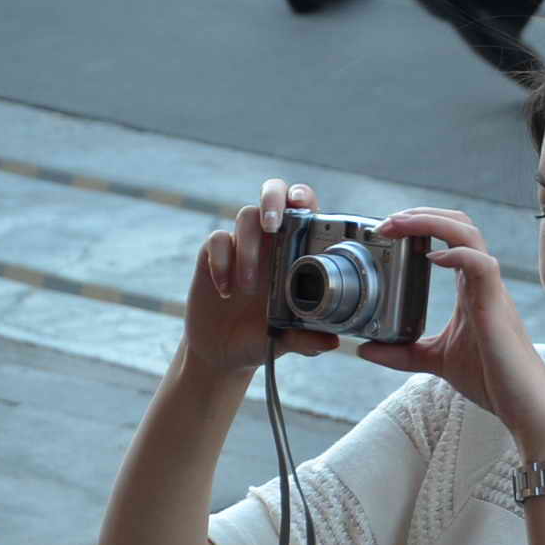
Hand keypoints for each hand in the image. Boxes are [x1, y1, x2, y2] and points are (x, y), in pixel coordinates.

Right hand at [186, 179, 343, 377]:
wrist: (224, 351)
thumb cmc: (264, 336)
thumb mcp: (287, 340)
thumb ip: (307, 338)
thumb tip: (332, 343)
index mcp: (296, 251)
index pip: (304, 209)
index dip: (303, 197)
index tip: (302, 205)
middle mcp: (270, 241)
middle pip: (273, 193)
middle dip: (273, 198)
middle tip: (272, 226)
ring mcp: (241, 244)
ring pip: (245, 217)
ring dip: (248, 249)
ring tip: (249, 287)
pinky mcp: (213, 254)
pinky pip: (217, 241)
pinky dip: (222, 262)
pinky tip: (225, 291)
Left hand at [358, 208, 544, 449]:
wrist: (523, 405)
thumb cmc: (491, 379)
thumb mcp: (435, 361)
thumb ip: (403, 354)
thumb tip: (365, 350)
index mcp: (469, 287)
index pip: (449, 237)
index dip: (420, 224)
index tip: (387, 229)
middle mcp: (481, 281)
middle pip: (459, 223)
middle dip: (422, 214)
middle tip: (387, 222)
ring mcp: (491, 290)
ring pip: (470, 234)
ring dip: (433, 223)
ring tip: (401, 226)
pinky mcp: (496, 306)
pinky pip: (482, 265)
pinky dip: (457, 255)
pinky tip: (433, 259)